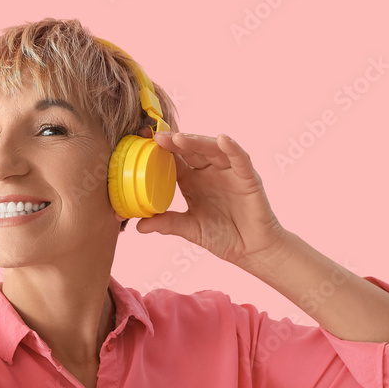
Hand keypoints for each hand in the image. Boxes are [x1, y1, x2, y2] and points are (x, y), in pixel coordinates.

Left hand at [136, 129, 288, 267]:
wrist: (250, 250)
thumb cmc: (222, 237)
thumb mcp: (190, 229)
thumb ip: (168, 224)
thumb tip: (139, 227)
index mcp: (191, 181)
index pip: (174, 160)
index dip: (160, 151)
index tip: (142, 143)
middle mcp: (208, 172)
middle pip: (190, 150)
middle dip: (175, 142)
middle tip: (157, 137)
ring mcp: (228, 172)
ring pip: (212, 150)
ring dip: (197, 142)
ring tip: (180, 138)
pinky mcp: (247, 177)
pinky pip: (240, 159)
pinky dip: (232, 148)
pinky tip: (222, 140)